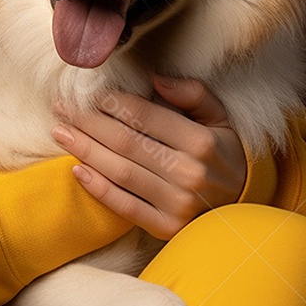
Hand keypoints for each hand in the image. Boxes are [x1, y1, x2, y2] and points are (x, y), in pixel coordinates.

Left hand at [51, 75, 247, 240]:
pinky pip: (125, 206)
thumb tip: (156, 78)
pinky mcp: (166, 227)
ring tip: (61, 133)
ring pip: (120, 172)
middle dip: (88, 123)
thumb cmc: (225, 155)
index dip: (111, 102)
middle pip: (125, 142)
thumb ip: (193, 94)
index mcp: (200, 142)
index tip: (87, 93)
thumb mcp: (220, 119)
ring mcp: (176, 203)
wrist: (244, 206)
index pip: (144, 116)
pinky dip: (99, 188)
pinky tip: (78, 170)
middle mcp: (188, 173)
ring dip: (86, 151)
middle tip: (61, 108)